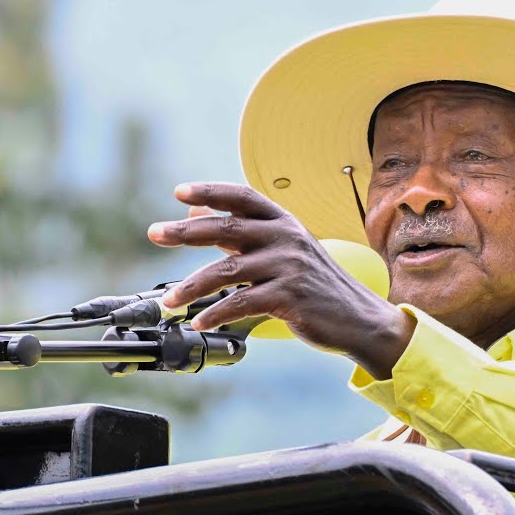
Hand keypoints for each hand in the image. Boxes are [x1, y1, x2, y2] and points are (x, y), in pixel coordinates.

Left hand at [147, 182, 414, 378]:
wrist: (359, 318)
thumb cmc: (317, 285)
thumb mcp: (284, 251)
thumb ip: (243, 235)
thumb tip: (196, 215)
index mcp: (284, 222)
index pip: (242, 197)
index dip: (210, 192)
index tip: (179, 193)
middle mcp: (286, 238)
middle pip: (227, 227)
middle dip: (185, 231)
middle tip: (155, 233)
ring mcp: (288, 266)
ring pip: (227, 271)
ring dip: (191, 286)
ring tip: (169, 300)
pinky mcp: (289, 296)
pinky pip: (241, 303)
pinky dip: (215, 314)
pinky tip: (200, 322)